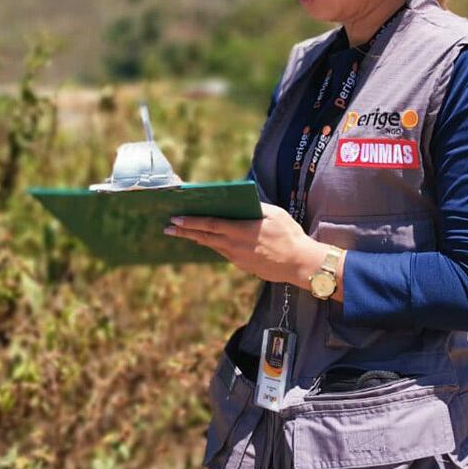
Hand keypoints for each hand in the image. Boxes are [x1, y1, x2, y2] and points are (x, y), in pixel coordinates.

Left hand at [164, 203, 326, 289]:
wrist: (299, 264)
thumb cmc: (289, 234)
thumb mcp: (274, 213)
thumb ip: (255, 207)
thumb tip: (240, 203)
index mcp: (241, 229)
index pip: (209, 224)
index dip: (190, 222)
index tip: (175, 219)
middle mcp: (235, 245)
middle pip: (204, 237)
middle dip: (184, 232)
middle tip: (167, 227)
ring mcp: (237, 258)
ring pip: (212, 246)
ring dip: (196, 239)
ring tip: (182, 233)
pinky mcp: (242, 265)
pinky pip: (224, 253)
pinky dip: (213, 245)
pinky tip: (209, 241)